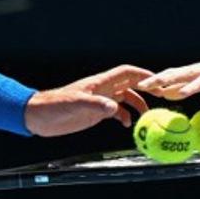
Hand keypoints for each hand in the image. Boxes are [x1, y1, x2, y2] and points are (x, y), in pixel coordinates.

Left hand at [25, 64, 152, 136]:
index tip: (158, 81)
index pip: (125, 73)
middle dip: (145, 89)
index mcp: (99, 83)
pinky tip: (127, 126)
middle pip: (129, 84)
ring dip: (136, 104)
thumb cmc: (54, 106)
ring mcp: (99, 101)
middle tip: (160, 98)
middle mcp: (102, 90)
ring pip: (124, 98)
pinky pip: (115, 111)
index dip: (142, 74)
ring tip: (146, 116)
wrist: (39, 116)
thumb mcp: (75, 105)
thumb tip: (116, 108)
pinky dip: (124, 116)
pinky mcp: (95, 112)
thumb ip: (96, 105)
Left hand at [137, 46, 199, 108]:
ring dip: (190, 86)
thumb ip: (189, 86)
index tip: (138, 84)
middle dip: (163, 79)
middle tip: (146, 86)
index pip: (174, 73)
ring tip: (177, 94)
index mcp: (199, 70)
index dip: (156, 78)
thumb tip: (166, 93)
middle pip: (183, 73)